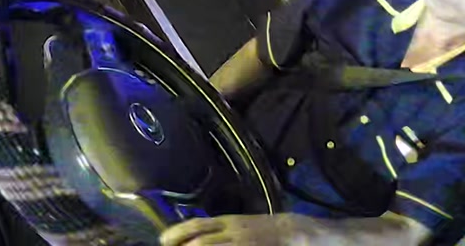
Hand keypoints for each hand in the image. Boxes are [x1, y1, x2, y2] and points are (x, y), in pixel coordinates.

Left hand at [160, 214, 316, 245]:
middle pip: (201, 243)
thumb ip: (220, 231)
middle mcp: (235, 232)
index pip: (198, 225)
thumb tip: (192, 238)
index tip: (163, 240)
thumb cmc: (267, 230)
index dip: (178, 233)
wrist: (302, 233)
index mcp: (231, 221)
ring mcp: (246, 244)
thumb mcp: (242, 226)